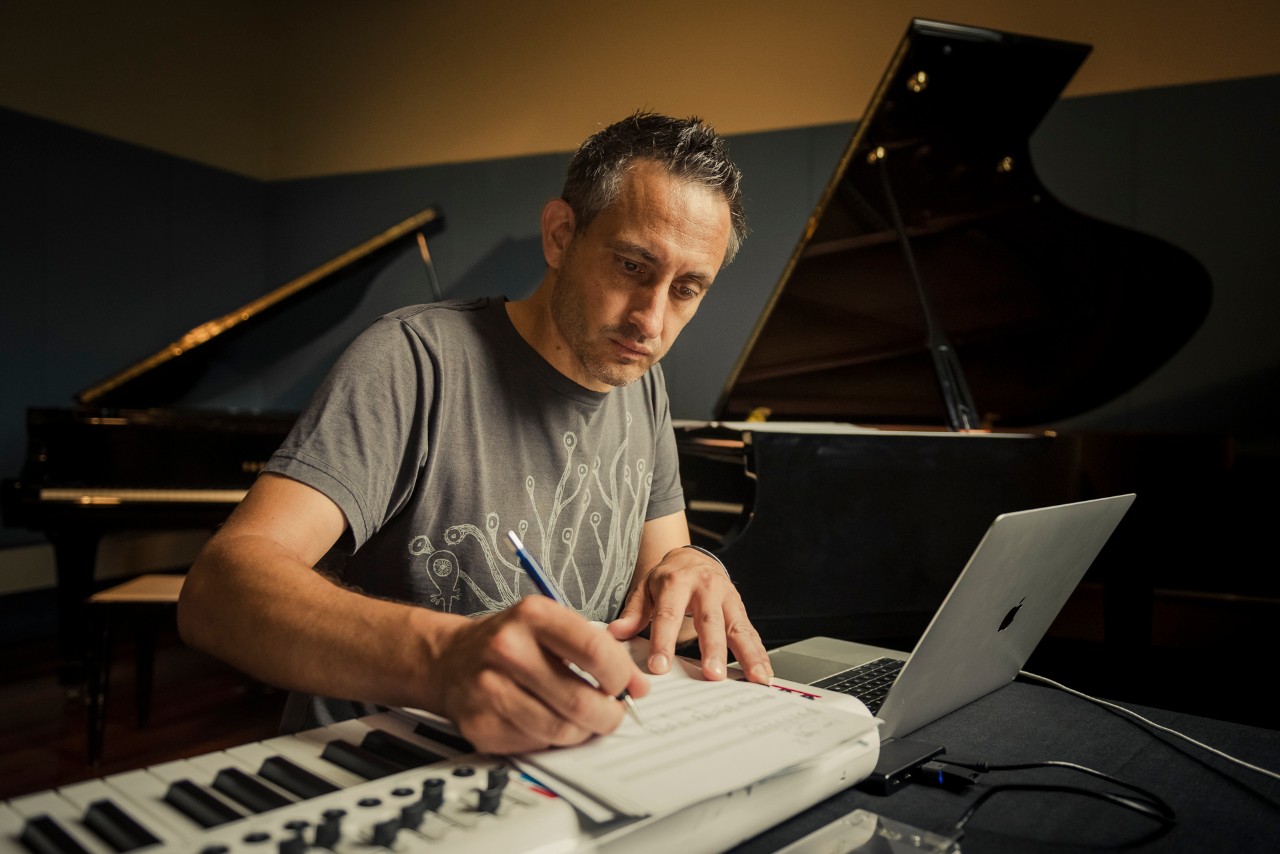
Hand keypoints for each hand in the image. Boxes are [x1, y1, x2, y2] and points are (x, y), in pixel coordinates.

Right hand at [422, 596, 648, 753]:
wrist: (449, 660)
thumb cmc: (511, 641)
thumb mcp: (552, 626)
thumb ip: (598, 650)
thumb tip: (638, 686)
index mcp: (532, 615)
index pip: (595, 651)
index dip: (621, 676)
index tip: (626, 685)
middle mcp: (507, 648)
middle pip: (580, 700)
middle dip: (609, 715)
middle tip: (612, 714)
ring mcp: (489, 689)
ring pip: (561, 730)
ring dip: (583, 731)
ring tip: (582, 720)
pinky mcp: (480, 724)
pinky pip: (536, 744)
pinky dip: (552, 740)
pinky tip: (547, 722)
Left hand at [609, 546, 772, 685]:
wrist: (694, 558)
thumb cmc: (668, 578)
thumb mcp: (645, 588)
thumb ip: (633, 613)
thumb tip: (616, 633)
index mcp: (677, 582)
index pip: (668, 614)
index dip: (663, 641)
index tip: (659, 667)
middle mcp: (706, 587)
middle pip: (709, 621)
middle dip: (712, 649)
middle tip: (712, 675)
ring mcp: (727, 598)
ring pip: (738, 627)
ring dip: (748, 654)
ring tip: (755, 677)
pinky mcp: (740, 609)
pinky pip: (751, 632)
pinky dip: (759, 654)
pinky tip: (764, 672)